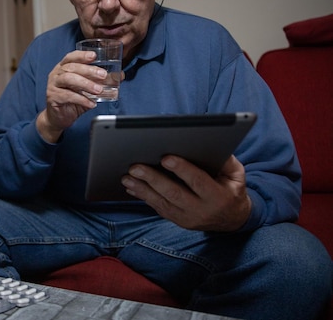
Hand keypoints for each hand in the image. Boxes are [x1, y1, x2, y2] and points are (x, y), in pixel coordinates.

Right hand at [36, 50, 113, 142]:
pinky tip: (91, 104)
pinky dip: (81, 99)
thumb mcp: (88, 89)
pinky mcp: (52, 97)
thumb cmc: (73, 100)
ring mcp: (53, 85)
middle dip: (89, 70)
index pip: (71, 57)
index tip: (94, 56)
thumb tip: (120, 76)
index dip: (82, 55)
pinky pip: (67, 96)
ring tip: (98, 90)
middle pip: (71, 67)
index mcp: (64, 67)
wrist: (59, 117)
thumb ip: (102, 82)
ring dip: (85, 84)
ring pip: (68, 79)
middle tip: (103, 75)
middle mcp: (57, 74)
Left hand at [121, 155, 251, 231]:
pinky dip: (143, 197)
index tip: (165, 158)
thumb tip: (207, 143)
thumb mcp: (236, 176)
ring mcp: (187, 218)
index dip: (182, 170)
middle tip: (135, 167)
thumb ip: (226, 161)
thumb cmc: (232, 190)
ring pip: (161, 202)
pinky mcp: (177, 220)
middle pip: (174, 193)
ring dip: (142, 189)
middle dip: (152, 179)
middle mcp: (201, 210)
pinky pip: (157, 208)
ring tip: (127, 177)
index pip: (198, 182)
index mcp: (218, 197)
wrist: (232, 220)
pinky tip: (131, 187)